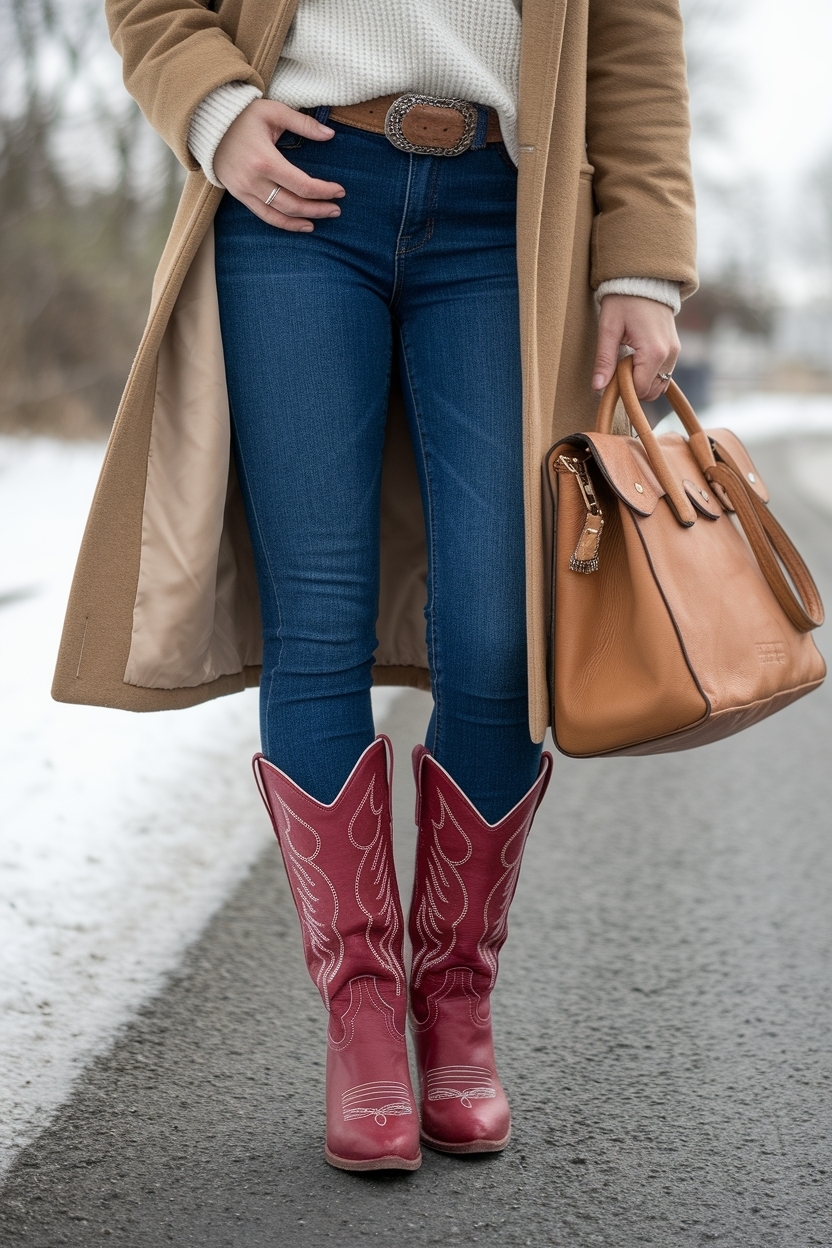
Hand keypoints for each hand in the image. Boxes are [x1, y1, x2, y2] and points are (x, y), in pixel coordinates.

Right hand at [213, 99, 344, 231]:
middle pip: (293, 204)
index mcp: (265, 160)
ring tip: (321, 219)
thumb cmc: (242, 115)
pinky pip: (265, 216)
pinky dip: (284, 223)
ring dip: (303, 220)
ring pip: (280, 215)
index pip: (302, 185)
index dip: (324, 191)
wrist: (206, 122)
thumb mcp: (274, 111)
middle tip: (336, 209)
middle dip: (318, 208)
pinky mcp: (239, 195)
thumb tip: (330, 135)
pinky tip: (301, 224)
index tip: (340, 191)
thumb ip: (303, 123)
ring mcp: (244, 191)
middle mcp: (254, 180)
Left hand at [592, 295, 679, 402]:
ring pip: (659, 385)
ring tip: (626, 362)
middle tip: (617, 368)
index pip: (639, 389)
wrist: (644, 280)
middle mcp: (669, 355)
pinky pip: (664, 374)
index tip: (610, 375)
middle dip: (632, 387)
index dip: (621, 388)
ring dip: (641, 382)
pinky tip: (636, 360)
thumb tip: (598, 387)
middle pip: (651, 391)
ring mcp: (675, 352)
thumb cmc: (623, 301)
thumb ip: (604, 360)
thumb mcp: (609, 329)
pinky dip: (650, 375)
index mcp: (654, 352)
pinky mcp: (675, 349)